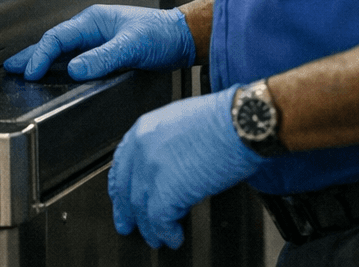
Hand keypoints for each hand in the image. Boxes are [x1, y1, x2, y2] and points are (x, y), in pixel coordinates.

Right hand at [3, 5, 194, 80]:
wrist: (184, 37)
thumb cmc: (162, 34)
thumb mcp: (132, 46)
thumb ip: (103, 58)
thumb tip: (74, 69)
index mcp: (93, 20)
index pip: (57, 37)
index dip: (41, 55)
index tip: (30, 72)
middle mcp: (92, 28)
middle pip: (54, 40)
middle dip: (32, 53)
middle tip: (12, 67)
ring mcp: (98, 39)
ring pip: (63, 49)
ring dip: (43, 59)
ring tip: (26, 70)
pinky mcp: (106, 51)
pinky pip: (75, 57)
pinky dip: (60, 64)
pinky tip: (56, 73)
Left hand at [109, 87, 263, 248]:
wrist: (238, 124)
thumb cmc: (221, 121)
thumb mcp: (180, 122)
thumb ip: (165, 143)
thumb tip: (168, 166)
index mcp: (144, 129)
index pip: (121, 163)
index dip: (120, 185)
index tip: (121, 198)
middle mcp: (142, 148)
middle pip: (125, 188)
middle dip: (126, 211)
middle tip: (126, 224)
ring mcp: (151, 170)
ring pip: (140, 208)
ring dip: (149, 228)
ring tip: (156, 238)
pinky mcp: (166, 190)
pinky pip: (159, 220)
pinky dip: (166, 233)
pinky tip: (173, 237)